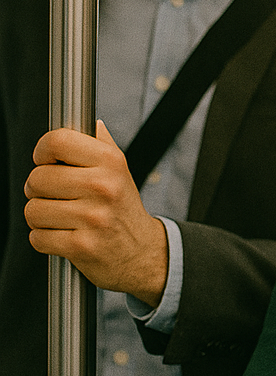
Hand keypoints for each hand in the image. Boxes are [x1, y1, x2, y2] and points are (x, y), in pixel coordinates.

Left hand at [24, 120, 168, 306]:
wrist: (142, 253)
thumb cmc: (122, 209)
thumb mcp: (120, 171)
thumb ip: (101, 145)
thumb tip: (90, 123)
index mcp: (111, 162)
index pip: (57, 141)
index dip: (43, 152)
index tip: (47, 161)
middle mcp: (103, 187)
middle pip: (37, 178)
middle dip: (39, 190)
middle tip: (56, 196)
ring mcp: (93, 218)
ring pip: (32, 210)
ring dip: (40, 217)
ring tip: (61, 217)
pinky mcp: (81, 246)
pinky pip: (37, 237)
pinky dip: (44, 239)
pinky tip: (64, 235)